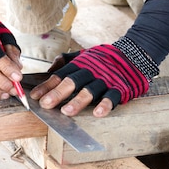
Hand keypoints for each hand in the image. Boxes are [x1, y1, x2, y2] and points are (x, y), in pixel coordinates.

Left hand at [30, 42, 151, 116]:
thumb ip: (66, 60)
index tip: (35, 96)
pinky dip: (105, 104)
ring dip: (78, 101)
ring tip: (66, 111)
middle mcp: (91, 72)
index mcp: (80, 65)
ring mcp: (105, 80)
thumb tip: (50, 69)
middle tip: (46, 104)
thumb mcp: (84, 55)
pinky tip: (98, 113)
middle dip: (58, 93)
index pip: (60, 76)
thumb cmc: (104, 59)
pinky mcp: (120, 87)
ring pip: (90, 90)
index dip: (47, 86)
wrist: (133, 55)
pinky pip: (112, 96)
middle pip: (72, 82)